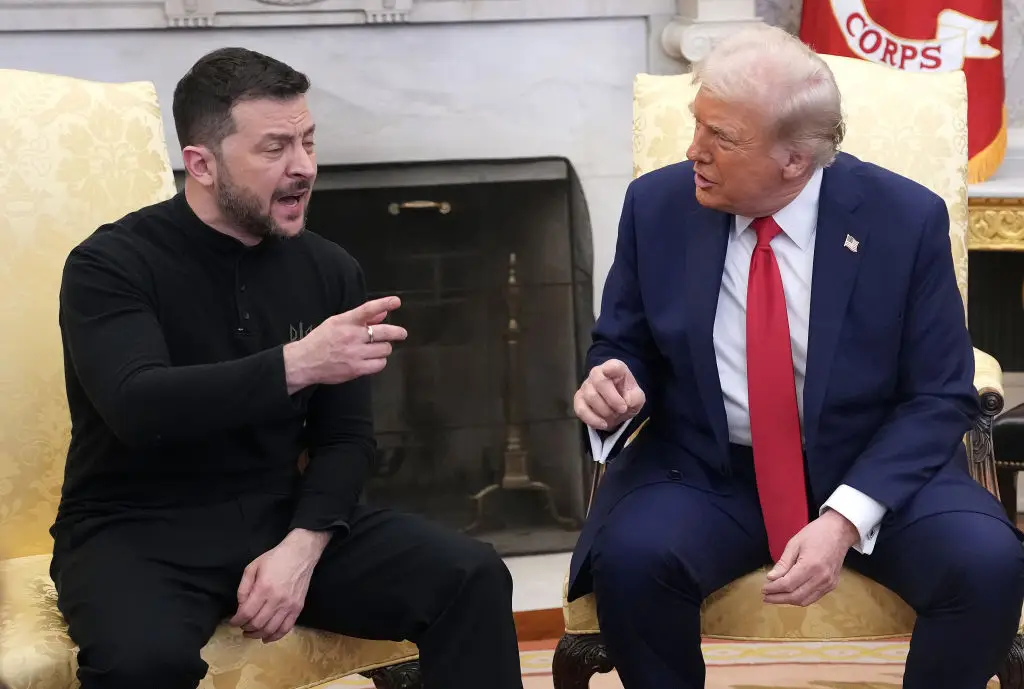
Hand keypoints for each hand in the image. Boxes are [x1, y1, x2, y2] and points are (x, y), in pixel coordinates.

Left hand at [229, 529, 330, 642]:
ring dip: (258, 635)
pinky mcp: (298, 608)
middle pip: (257, 624)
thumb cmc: (275, 558)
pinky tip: (266, 638)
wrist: (301, 554)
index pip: (246, 613)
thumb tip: (240, 606)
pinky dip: (275, 636)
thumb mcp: (253, 567)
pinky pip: (286, 628)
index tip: (232, 622)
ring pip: (271, 629)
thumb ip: (244, 587)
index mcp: (264, 588)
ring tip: (251, 633)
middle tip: (241, 626)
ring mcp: (289, 605)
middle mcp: (277, 599)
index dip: (236, 621)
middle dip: (245, 628)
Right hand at [284, 296, 406, 392]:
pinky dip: (380, 361)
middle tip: (402, 334)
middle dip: (397, 333)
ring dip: (384, 348)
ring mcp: (354, 353)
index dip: (384, 304)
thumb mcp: (337, 323)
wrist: (304, 362)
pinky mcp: (356, 369)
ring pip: (384, 349)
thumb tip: (383, 314)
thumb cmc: (321, 340)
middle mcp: (351, 336)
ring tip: (378, 348)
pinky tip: (374, 359)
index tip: (396, 301)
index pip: (367, 309)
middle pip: (383, 332)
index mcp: (345, 321)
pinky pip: (379, 364)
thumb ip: (362, 319)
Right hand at [573, 359, 645, 429]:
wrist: (617, 410)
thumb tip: (626, 402)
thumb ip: (635, 398)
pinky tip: (603, 424)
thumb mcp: (637, 398)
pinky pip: (581, 410)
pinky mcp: (579, 400)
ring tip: (614, 416)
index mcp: (614, 369)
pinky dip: (593, 420)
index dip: (610, 368)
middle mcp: (597, 373)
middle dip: (612, 399)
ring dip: (605, 411)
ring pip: (591, 397)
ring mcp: (586, 386)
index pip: (612, 365)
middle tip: (622, 409)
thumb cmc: (627, 398)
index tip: (609, 372)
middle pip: (599, 382)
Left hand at [761, 510, 860, 606]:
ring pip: (805, 601)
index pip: (788, 584)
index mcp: (811, 565)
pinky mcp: (832, 585)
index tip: (763, 589)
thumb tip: (771, 578)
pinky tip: (791, 594)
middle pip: (796, 596)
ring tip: (775, 597)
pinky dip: (801, 598)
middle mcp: (821, 578)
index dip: (774, 589)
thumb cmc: (815, 533)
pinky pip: (814, 597)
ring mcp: (829, 584)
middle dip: (779, 598)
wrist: (840, 531)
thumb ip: (783, 563)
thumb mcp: (794, 544)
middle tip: (766, 597)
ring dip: (789, 601)